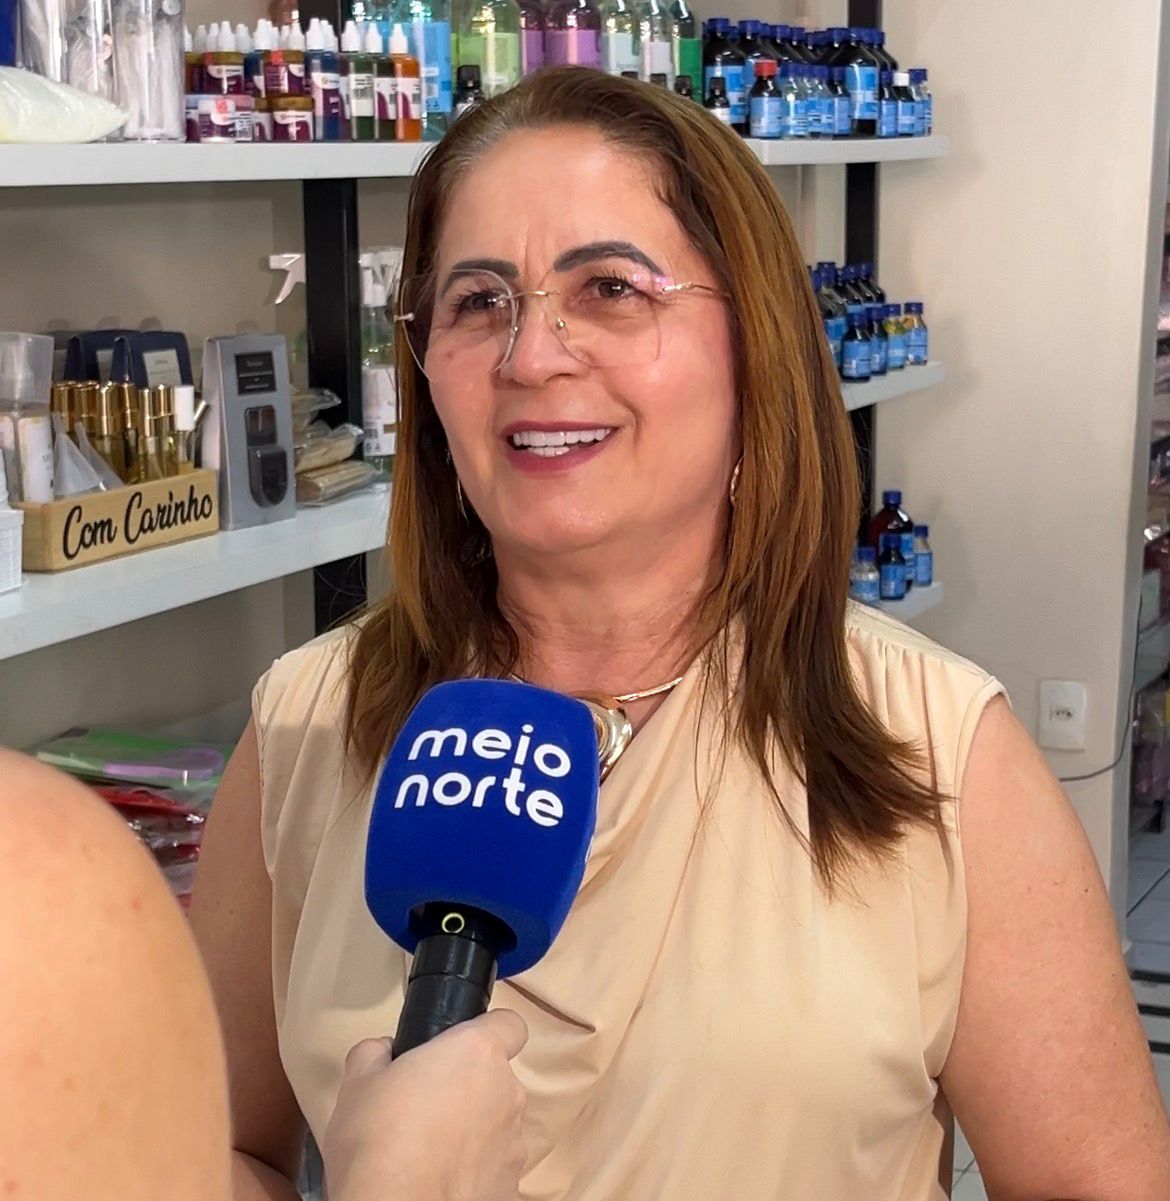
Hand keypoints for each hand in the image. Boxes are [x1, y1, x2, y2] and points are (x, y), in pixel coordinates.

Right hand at [323, 1010, 529, 1200]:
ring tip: (430, 1153)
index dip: (486, 1034)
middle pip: (496, 1080)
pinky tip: (441, 1182)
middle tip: (425, 1108)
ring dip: (473, 1133)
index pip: (509, 1025)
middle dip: (468, 1090)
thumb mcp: (357, 1082)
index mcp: (478, 1054)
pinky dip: (474, 1173)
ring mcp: (514, 1144)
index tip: (459, 1050)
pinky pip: (494, 1168)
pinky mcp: (511, 1187)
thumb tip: (384, 1052)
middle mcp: (507, 1092)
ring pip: (497, 1125)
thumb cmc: (376, 1138)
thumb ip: (377, 1053)